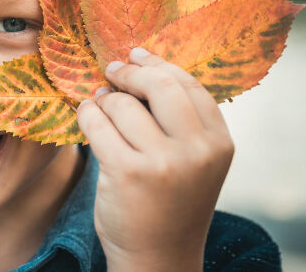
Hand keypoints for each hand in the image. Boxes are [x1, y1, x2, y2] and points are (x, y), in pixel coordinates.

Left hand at [76, 47, 234, 271]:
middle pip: (159, 85)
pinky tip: (86, 115)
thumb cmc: (170, 202)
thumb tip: (139, 63)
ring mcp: (163, 162)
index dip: (158, 63)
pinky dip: (86, 113)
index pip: (189, 84)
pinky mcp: (127, 172)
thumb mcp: (193, 160)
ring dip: (103, 99)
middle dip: (129, 71)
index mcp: (219, 142)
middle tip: (111, 70)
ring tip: (99, 104)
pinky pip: (97, 123)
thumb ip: (179, 119)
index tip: (136, 54)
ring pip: (121, 104)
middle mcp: (197, 150)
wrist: (158, 257)